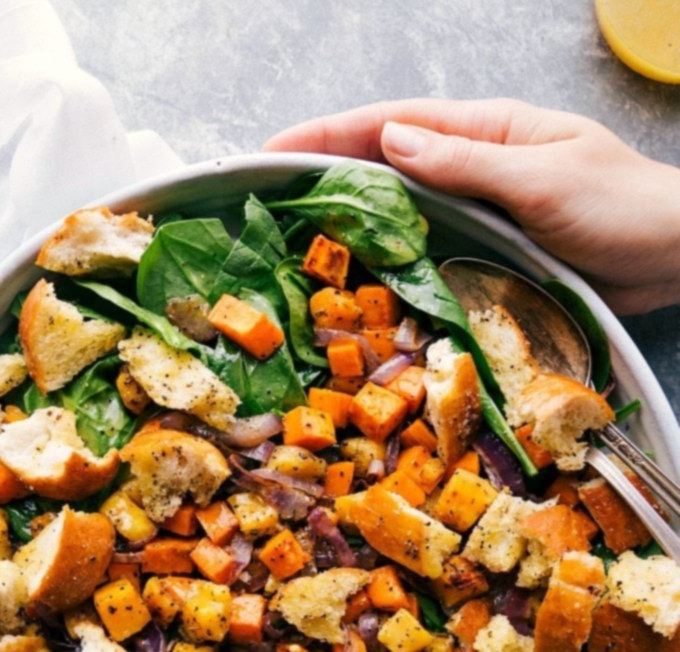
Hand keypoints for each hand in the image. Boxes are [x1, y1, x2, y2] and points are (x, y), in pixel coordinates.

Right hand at [264, 98, 679, 315]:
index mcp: (487, 131)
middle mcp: (475, 167)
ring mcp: (480, 210)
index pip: (394, 123)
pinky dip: (394, 256)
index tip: (274, 149)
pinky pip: (430, 249)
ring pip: (403, 208)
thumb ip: (466, 162)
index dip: (329, 134)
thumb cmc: (622, 206)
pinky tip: (365, 272)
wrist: (673, 254)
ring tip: (298, 236)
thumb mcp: (542, 177)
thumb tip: (391, 140)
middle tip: (268, 196)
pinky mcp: (490, 251)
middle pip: (387, 162)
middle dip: (327, 172)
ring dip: (353, 218)